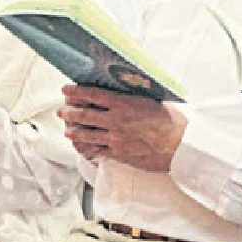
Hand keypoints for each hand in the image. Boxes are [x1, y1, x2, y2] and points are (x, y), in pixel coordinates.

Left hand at [58, 85, 187, 171]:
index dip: (76, 92)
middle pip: (85, 115)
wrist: (179, 146)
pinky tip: (84, 148)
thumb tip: (127, 88)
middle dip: (69, 112)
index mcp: (124, 103)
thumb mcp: (154, 100)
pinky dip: (88, 148)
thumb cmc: (172, 122)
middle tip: (61, 111)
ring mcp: (116, 138)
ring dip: (75, 132)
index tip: (66, 90)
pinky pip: (98, 151)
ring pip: (87, 134)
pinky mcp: (119, 154)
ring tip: (68, 131)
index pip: (93, 94)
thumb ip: (136, 96)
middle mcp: (116, 120)